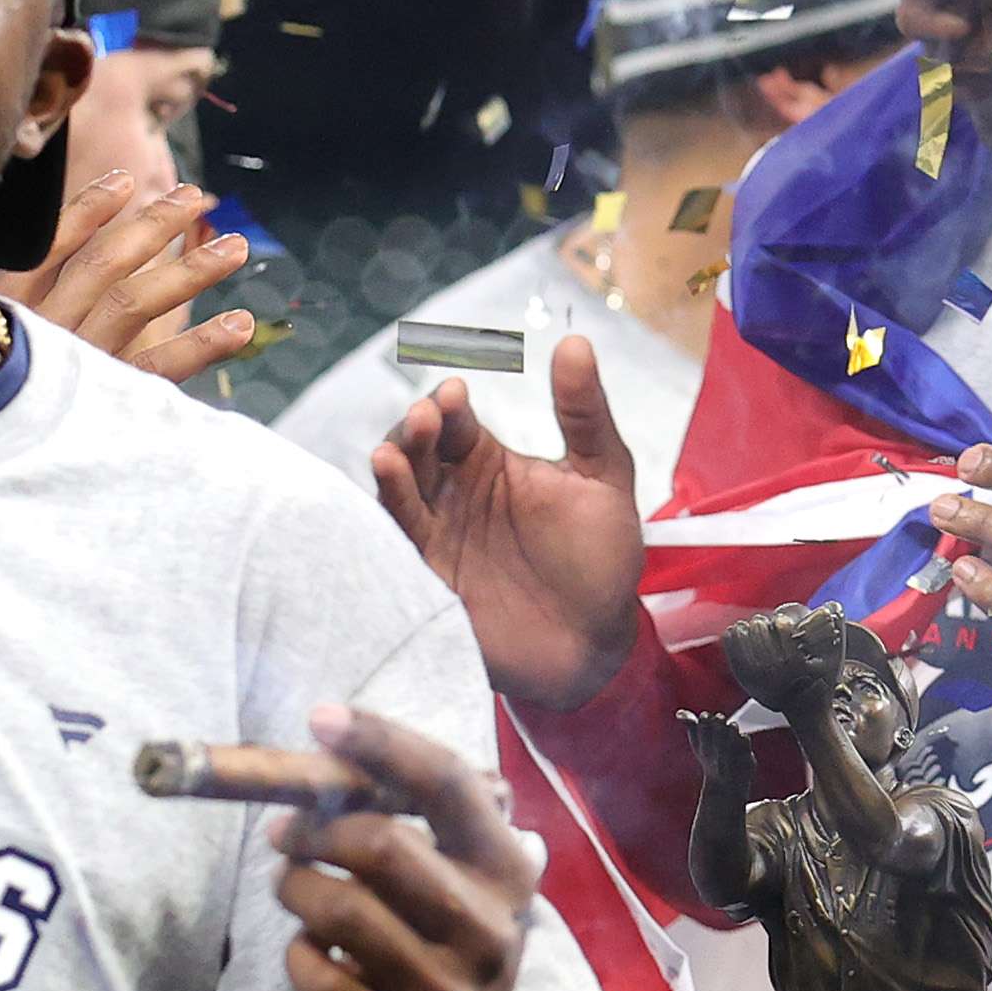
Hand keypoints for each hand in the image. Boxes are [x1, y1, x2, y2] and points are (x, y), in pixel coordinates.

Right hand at [0, 167, 255, 382]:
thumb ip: (4, 302)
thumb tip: (42, 257)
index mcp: (5, 314)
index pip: (50, 248)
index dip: (89, 211)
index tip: (127, 182)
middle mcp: (43, 336)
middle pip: (104, 268)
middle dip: (152, 228)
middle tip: (194, 198)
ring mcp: (76, 371)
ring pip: (136, 306)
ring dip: (189, 273)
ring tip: (236, 248)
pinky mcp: (104, 409)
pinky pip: (157, 372)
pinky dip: (201, 346)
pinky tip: (240, 325)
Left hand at [268, 704, 550, 990]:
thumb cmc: (447, 947)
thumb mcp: (461, 883)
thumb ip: (414, 822)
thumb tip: (326, 753)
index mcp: (506, 871)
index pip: (448, 784)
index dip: (383, 742)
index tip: (322, 717)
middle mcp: (487, 930)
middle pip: (381, 847)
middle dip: (314, 831)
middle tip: (284, 833)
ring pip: (340, 912)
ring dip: (296, 888)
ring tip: (292, 887)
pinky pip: (318, 978)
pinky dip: (298, 955)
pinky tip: (310, 954)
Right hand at [372, 339, 646, 710]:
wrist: (595, 646)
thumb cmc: (602, 561)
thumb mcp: (603, 477)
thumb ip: (584, 414)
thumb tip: (573, 343)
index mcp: (488, 464)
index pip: (454, 423)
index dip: (448, 406)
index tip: (455, 395)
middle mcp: (453, 495)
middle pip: (415, 450)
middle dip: (415, 429)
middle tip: (429, 418)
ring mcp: (435, 536)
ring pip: (398, 491)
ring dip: (394, 467)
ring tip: (396, 450)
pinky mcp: (425, 578)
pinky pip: (396, 542)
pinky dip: (389, 515)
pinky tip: (388, 491)